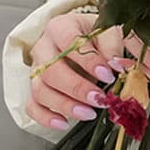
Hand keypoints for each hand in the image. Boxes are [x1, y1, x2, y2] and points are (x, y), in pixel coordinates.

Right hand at [26, 11, 125, 130]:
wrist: (81, 38)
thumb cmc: (94, 36)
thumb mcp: (109, 31)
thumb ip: (114, 46)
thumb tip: (117, 66)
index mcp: (61, 26)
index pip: (69, 42)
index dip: (88, 61)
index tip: (108, 75)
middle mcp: (44, 47)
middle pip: (50, 70)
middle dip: (76, 88)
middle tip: (99, 99)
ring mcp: (36, 69)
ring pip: (40, 90)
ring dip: (64, 105)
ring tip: (88, 113)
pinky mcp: (35, 88)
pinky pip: (32, 106)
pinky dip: (46, 118)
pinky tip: (64, 123)